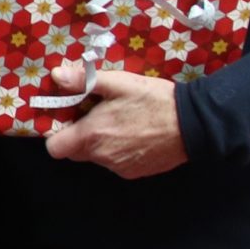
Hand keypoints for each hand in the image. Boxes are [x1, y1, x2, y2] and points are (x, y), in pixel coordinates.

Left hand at [41, 61, 185, 177]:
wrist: (194, 123)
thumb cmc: (153, 101)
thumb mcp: (118, 83)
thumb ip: (84, 81)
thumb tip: (56, 75)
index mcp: (91, 136)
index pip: (55, 148)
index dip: (57, 134)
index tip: (68, 119)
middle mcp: (102, 157)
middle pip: (74, 152)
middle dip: (78, 136)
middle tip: (95, 116)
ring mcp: (119, 167)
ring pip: (96, 158)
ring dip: (100, 143)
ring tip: (120, 122)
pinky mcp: (136, 172)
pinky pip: (116, 163)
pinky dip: (119, 151)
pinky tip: (135, 134)